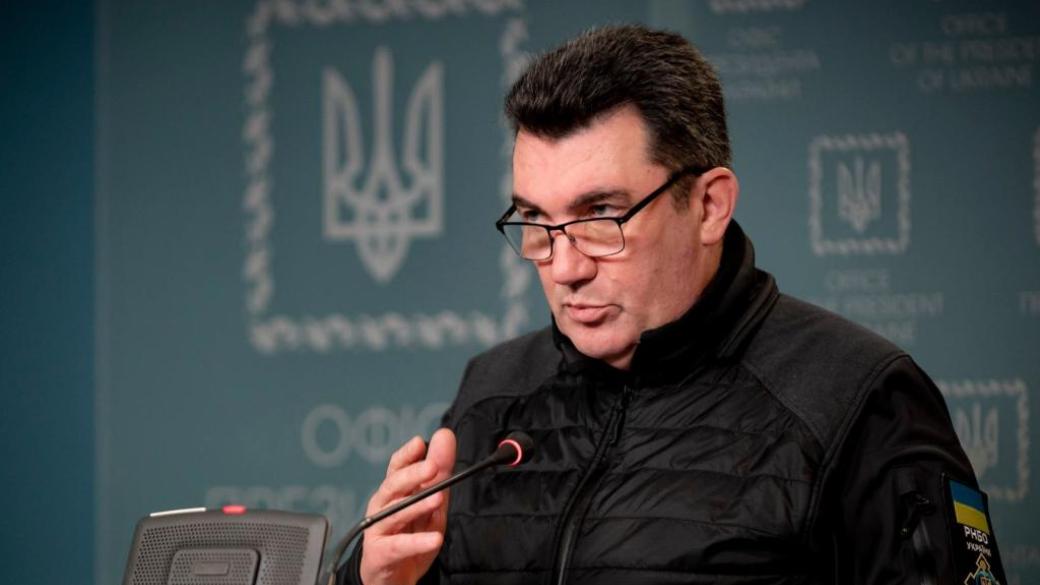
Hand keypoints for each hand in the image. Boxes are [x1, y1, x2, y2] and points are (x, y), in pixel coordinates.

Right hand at [359, 428, 455, 584]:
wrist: (393, 577)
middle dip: (412, 474)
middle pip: (393, 486)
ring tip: (437, 499)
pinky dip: (417, 542)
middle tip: (432, 466)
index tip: (420, 443)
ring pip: (395, 513)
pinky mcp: (380, 553)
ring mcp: (378, 530)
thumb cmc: (409, 536)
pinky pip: (399, 546)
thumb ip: (439, 473)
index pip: (396, 467)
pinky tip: (434, 539)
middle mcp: (382, 507)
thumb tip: (445, 436)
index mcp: (393, 492)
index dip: (407, 454)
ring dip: (416, 505)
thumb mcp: (431, 504)